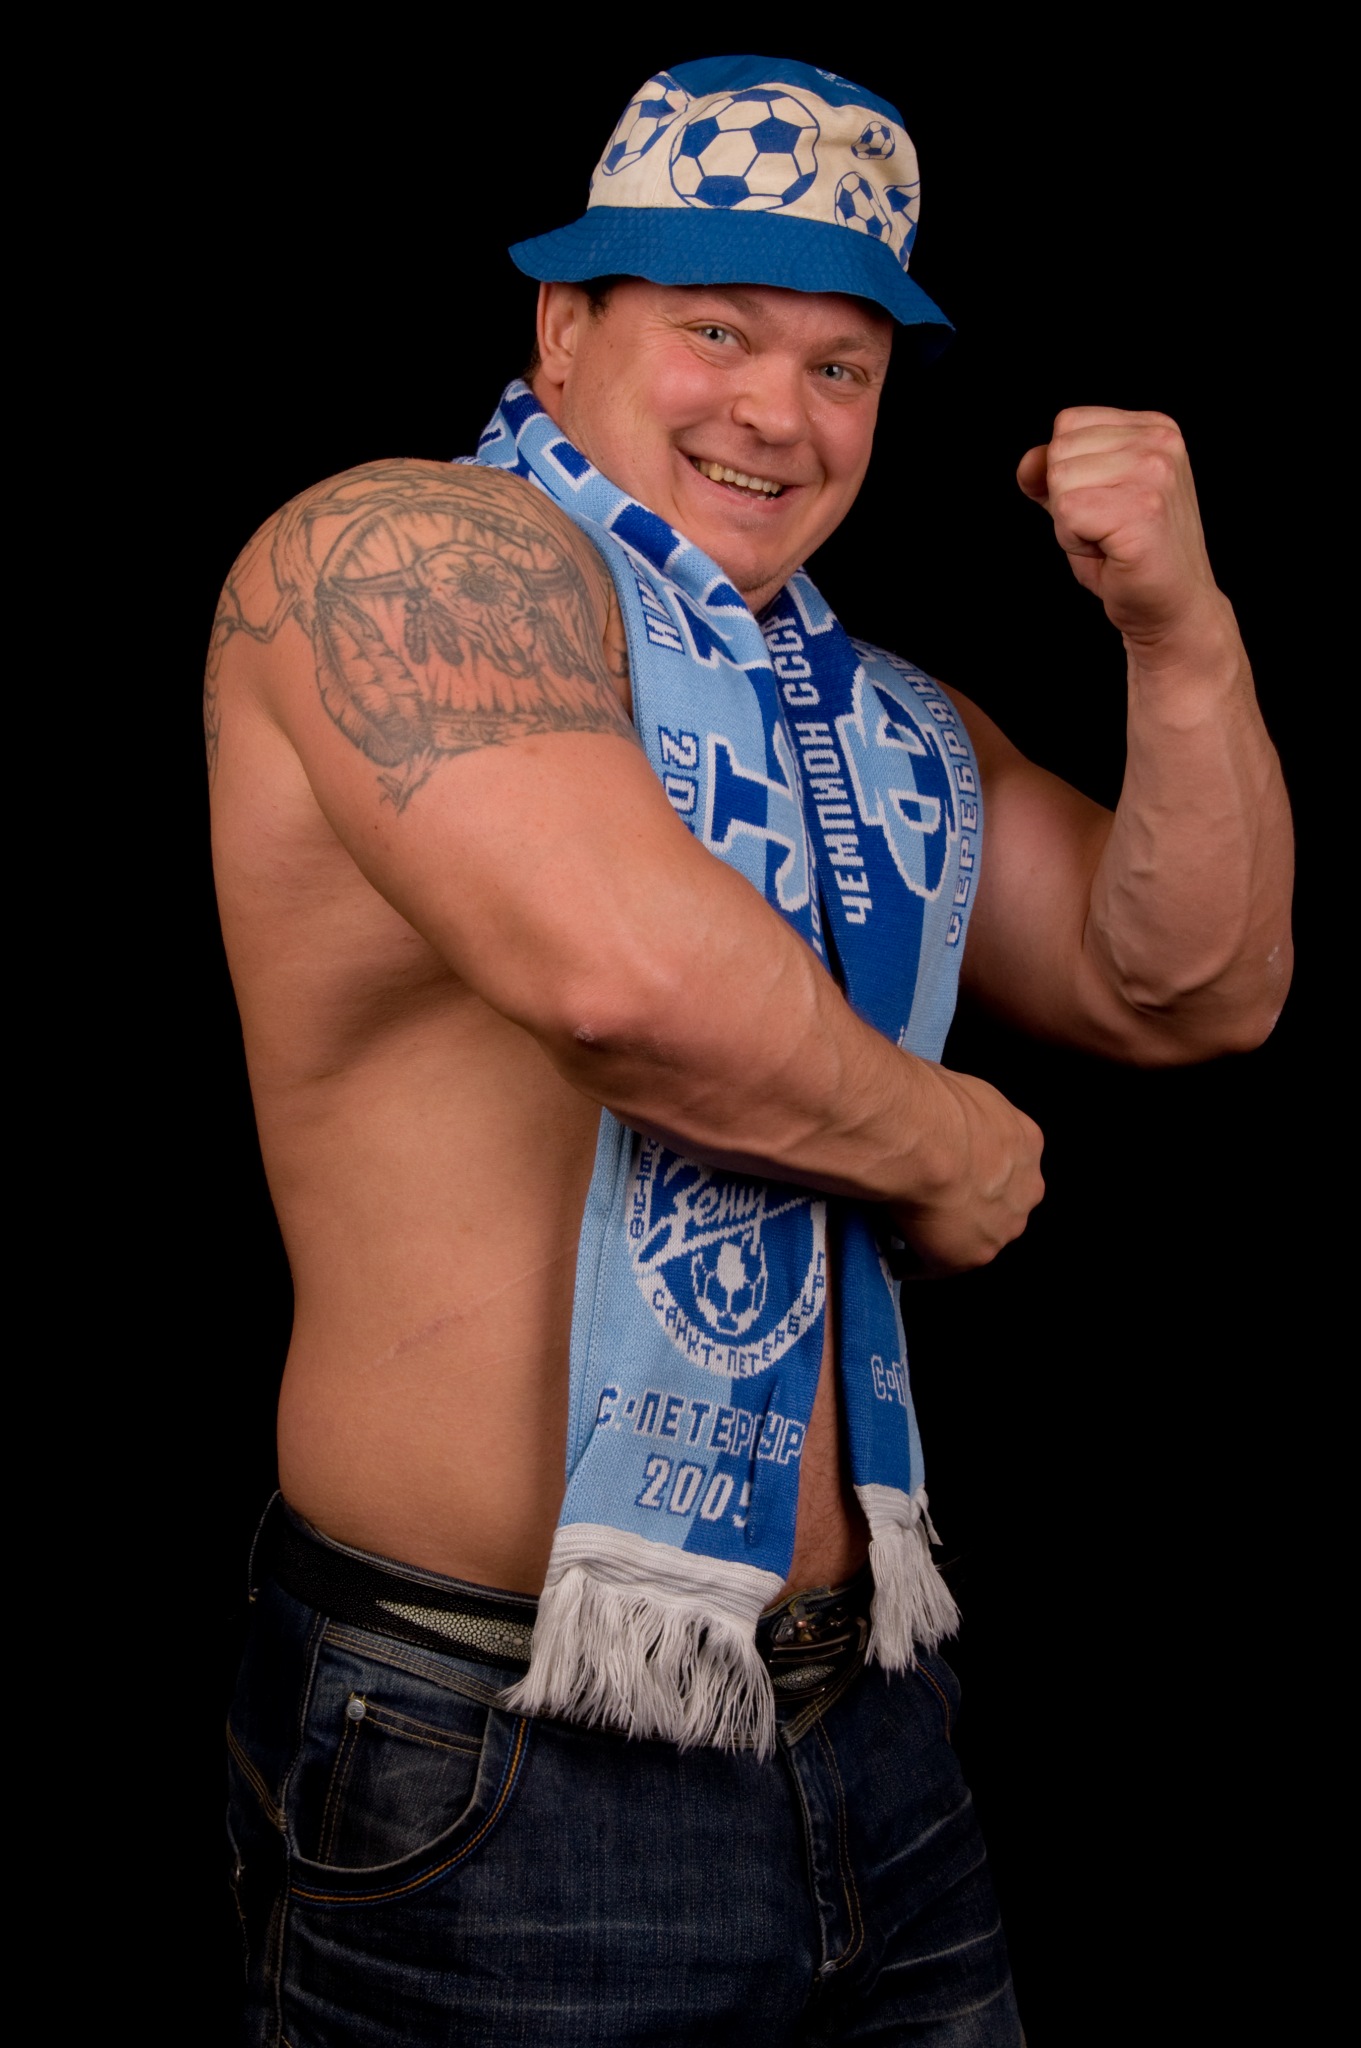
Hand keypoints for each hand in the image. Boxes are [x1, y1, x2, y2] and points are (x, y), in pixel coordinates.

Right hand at [888, 1068, 1044, 1274]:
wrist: (923, 1140)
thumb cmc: (931, 1102)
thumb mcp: (954, 1085)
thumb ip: (955, 1106)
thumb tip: (929, 1100)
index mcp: (1026, 1141)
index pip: (1004, 1159)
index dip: (973, 1163)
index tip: (946, 1164)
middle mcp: (1025, 1189)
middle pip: (998, 1202)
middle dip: (968, 1202)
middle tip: (925, 1195)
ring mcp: (1002, 1227)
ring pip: (972, 1234)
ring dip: (943, 1233)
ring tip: (903, 1227)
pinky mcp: (969, 1257)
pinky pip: (934, 1263)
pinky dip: (912, 1260)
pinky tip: (889, 1252)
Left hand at [1016, 407, 1224, 656]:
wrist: (1171, 607)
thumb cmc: (1129, 557)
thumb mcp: (1085, 501)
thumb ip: (1053, 474)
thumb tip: (1029, 461)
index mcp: (1154, 427)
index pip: (1068, 423)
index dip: (1068, 473)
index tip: (1105, 505)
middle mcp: (1160, 442)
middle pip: (1060, 451)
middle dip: (1066, 499)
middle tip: (1106, 529)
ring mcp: (1155, 473)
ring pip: (1060, 480)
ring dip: (1070, 523)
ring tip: (1110, 540)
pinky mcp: (1143, 510)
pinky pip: (1068, 512)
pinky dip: (1075, 541)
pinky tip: (1110, 552)